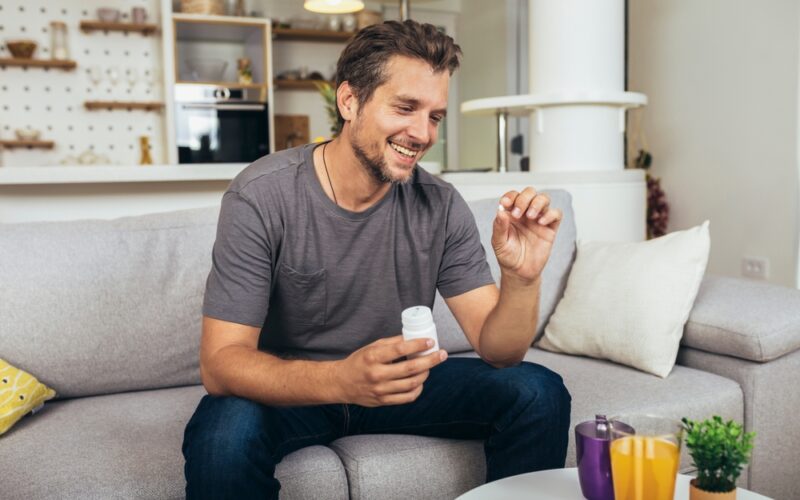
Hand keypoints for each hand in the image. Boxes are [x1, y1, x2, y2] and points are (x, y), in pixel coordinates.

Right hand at [333, 335, 447, 406]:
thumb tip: (413, 338)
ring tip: (430, 366)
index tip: (430, 342)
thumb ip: (392, 343)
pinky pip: (407, 397)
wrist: (341, 383)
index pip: (400, 349)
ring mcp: (381, 390)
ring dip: (426, 373)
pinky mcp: (383, 401)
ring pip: (412, 383)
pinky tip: (420, 381)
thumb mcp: (372, 347)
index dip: (418, 345)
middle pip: (410, 368)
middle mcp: (377, 374)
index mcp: (373, 357)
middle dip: (430, 360)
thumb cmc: (358, 362)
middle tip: (441, 354)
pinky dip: (418, 389)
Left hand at [492, 187, 562, 282]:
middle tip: (518, 213)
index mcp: (511, 213)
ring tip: (530, 216)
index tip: (505, 203)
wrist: (520, 272)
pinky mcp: (550, 228)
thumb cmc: (508, 256)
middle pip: (530, 193)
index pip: (513, 196)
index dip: (510, 196)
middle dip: (524, 199)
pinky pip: (556, 214)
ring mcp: (538, 219)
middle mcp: (525, 213)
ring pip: (544, 199)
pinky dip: (551, 214)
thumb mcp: (499, 242)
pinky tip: (541, 222)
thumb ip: (499, 227)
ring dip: (537, 203)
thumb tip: (501, 211)